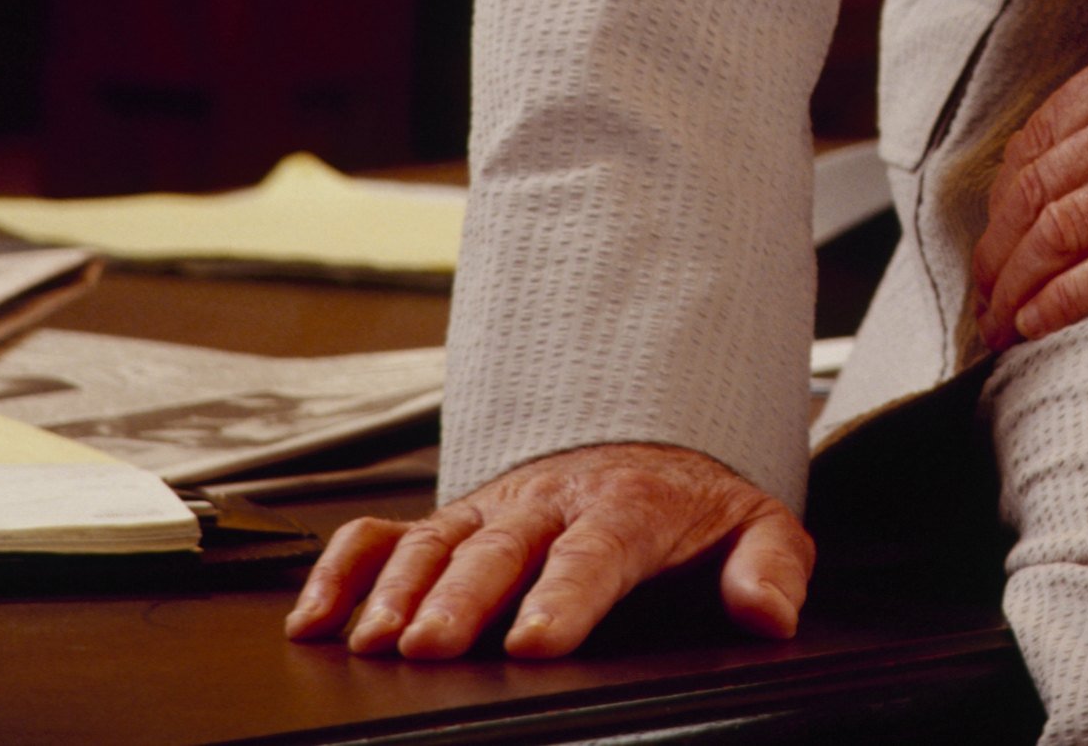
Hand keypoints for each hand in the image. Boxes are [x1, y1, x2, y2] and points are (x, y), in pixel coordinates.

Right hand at [285, 439, 810, 662]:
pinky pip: (381, 534)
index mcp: (626, 504)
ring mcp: (490, 510)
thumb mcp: (753, 524)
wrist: (647, 443)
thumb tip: (773, 614)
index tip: (536, 641)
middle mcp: (549, 503)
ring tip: (374, 641)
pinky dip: (341, 569)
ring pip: (434, 540)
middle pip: (500, 547)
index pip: (596, 549)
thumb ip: (770, 565)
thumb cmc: (689, 506)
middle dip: (462, 596)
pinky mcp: (448, 521)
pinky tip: (314, 622)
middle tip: (430, 644)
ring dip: (399, 590)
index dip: (566, 595)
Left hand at [972, 0, 1087, 345]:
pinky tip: (1048, 326)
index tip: (997, 240)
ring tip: (1004, 330)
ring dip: (1022, 286)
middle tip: (983, 304)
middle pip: (1044, 183)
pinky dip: (1071, 299)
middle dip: (999, 252)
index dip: (1007, 197)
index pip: (1048, 129)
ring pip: (1070, 226)